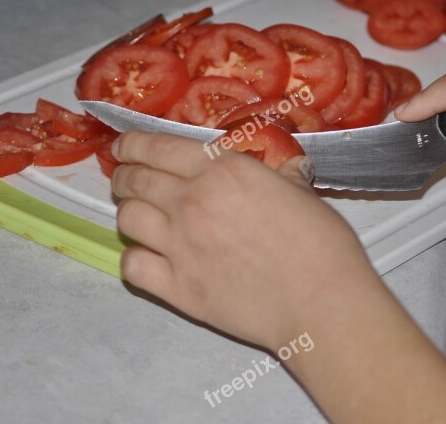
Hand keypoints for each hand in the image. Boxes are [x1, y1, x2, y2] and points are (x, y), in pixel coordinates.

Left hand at [111, 132, 384, 349]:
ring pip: (127, 219)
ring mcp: (179, 246)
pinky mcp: (177, 288)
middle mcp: (191, 202)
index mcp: (221, 170)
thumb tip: (285, 169)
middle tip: (127, 178)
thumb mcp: (301, 191)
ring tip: (139, 215)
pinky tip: (146, 256)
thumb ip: (278, 176)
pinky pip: (132, 265)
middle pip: (134, 181)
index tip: (124, 145)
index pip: (156, 148)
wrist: (321, 302)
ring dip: (129, 212)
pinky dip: (134, 257)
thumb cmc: (321, 243)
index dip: (131, 143)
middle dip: (124, 175)